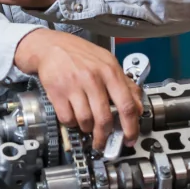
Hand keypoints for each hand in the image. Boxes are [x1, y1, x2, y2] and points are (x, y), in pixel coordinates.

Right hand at [14, 30, 141, 146]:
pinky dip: (71, 123)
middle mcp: (93, 78)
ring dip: (87, 128)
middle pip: (104, 118)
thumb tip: (138, 107)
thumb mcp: (108, 63)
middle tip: (103, 141)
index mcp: (110, 71)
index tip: (129, 138)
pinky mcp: (56, 92)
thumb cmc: (81, 55)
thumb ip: (125, 85)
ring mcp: (74, 85)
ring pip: (85, 121)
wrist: (52, 46)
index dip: (130, 127)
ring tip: (86, 123)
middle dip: (105, 136)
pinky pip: (67, 118)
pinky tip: (73, 115)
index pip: (126, 105)